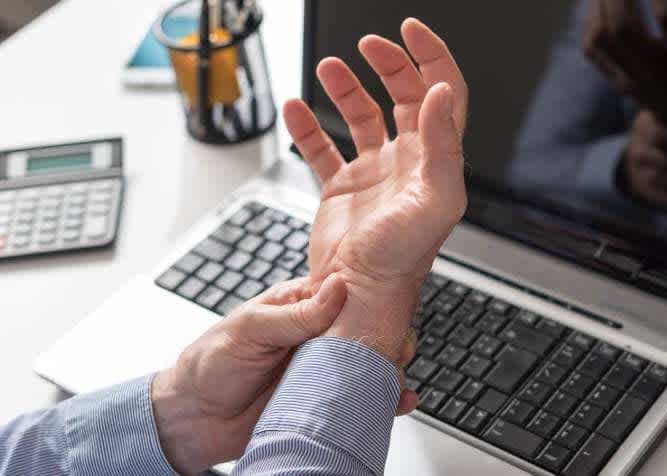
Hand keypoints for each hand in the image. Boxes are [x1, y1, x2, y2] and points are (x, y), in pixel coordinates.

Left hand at [151, 277, 417, 474]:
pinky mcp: (323, 401)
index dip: (370, 303)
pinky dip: (382, 402)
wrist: (190, 421)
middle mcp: (316, 338)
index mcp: (299, 307)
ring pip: (367, 366)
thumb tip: (337, 287)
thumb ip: (294, 313)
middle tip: (399, 352)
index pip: (346, 298)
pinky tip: (396, 403)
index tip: (391, 311)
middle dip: (387, 341)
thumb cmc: (208, 365)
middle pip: (364, 333)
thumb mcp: (248, 330)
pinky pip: (358, 398)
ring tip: (398, 381)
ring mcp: (322, 370)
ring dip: (387, 373)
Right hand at [283, 18, 467, 361]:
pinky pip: (324, 148)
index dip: (432, 58)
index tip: (411, 31)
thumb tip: (442, 92)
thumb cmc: (403, 259)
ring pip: (362, 117)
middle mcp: (408, 162)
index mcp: (435, 160)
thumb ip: (442, 143)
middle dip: (389, 65)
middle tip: (369, 45)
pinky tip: (296, 109)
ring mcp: (374, 173)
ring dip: (347, 89)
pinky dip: (308, 127)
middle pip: (404, 96)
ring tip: (330, 68)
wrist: (358, 296)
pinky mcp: (342, 189)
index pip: (443, 95)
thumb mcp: (434, 199)